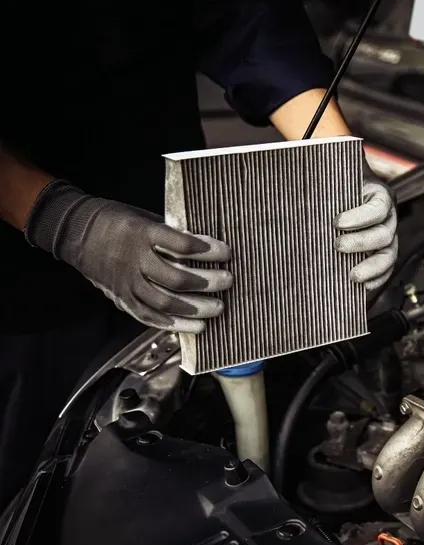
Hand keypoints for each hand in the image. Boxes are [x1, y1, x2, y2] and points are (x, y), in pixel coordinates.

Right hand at [25, 181, 232, 332]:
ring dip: (196, 308)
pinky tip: (196, 326)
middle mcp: (134, 260)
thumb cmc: (117, 221)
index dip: (207, 250)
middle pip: (176, 278)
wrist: (76, 231)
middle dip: (207, 283)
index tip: (226, 251)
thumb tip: (207, 248)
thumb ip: (172, 235)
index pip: (181, 245)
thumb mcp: (146, 218)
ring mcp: (126, 282)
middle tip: (227, 280)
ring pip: (165, 302)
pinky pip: (149, 317)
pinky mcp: (121, 298)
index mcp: (142, 233)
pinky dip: (174, 324)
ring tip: (218, 307)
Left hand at [334, 162, 397, 290]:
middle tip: (337, 246)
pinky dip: (376, 279)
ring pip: (388, 254)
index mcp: (378, 195)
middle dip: (361, 243)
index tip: (336, 222)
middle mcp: (386, 217)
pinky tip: (363, 286)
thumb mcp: (330, 175)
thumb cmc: (333, 181)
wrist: (336, 190)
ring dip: (372, 267)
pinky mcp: (378, 253)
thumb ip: (322, 176)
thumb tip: (295, 181)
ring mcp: (384, 236)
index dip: (360, 217)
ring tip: (352, 276)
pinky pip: (385, 269)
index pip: (377, 207)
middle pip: (384, 234)